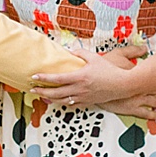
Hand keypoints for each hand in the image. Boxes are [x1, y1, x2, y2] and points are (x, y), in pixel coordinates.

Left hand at [31, 49, 155, 123]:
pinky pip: (72, 105)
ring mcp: (83, 97)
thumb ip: (80, 53)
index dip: (44, 78)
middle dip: (42, 91)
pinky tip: (58, 101)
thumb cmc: (109, 70)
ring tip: (42, 97)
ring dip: (50, 99)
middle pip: (56, 93)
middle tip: (32, 89)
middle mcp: (79, 89)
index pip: (57, 78)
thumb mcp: (94, 58)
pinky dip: (63, 103)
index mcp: (79, 77)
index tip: (34, 76)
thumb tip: (70, 51)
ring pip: (62, 101)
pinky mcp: (88, 102)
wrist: (123, 84)